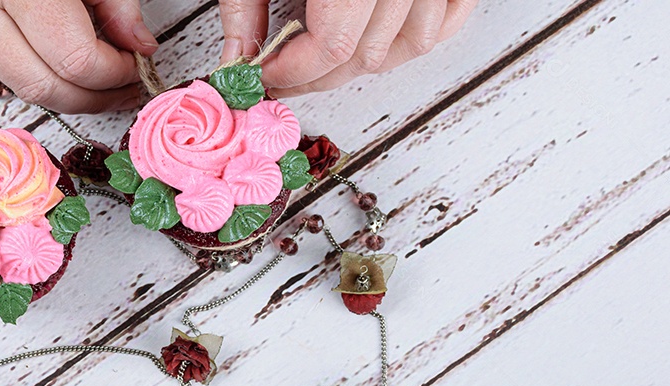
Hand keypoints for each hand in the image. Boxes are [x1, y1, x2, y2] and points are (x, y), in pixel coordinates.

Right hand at [0, 0, 157, 113]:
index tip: (131, 65)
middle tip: (117, 86)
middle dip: (90, 96)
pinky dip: (12, 66)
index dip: (112, 73)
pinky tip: (32, 47)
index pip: (74, 59)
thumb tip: (135, 41)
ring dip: (52, 85)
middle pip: (42, 87)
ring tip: (80, 68)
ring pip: (9, 85)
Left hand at [218, 0, 478, 94]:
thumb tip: (236, 61)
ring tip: (328, 51)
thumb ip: (245, 3)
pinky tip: (382, 37)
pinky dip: (419, 35)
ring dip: (367, 59)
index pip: (333, 47)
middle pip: (369, 54)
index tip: (264, 78)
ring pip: (414, 45)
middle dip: (319, 74)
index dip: (293, 73)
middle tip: (283, 75)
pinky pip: (451, 19)